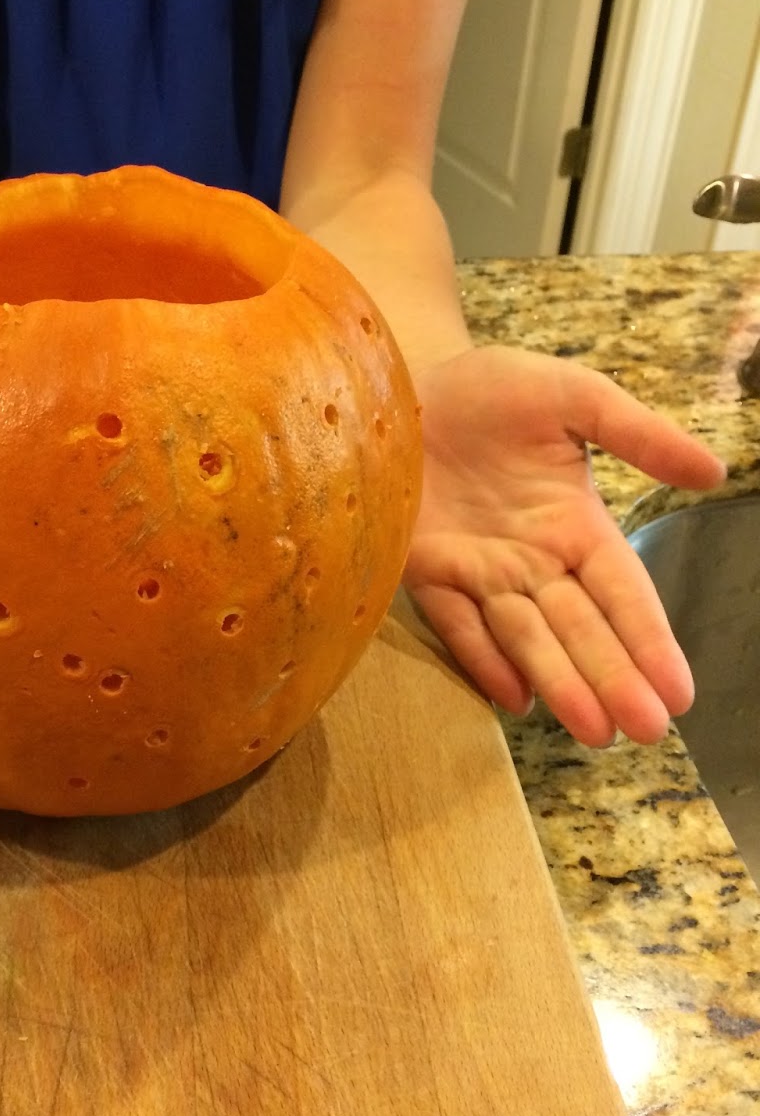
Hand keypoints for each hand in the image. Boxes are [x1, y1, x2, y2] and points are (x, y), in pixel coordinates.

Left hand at [403, 345, 725, 745]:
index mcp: (575, 524)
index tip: (679, 692)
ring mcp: (479, 571)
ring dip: (561, 683)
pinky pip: (456, 622)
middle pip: (581, 628)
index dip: (650, 640)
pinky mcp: (425, 571)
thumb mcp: (573, 398)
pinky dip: (483, 658)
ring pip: (527, 638)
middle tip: (645, 730)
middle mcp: (532, 560)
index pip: (622, 592)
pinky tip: (515, 697)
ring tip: (595, 731)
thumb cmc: (489, 390)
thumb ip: (637, 434)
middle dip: (614, 678)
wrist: (401, 384)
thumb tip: (715, 473)